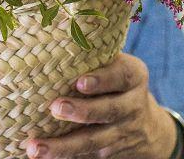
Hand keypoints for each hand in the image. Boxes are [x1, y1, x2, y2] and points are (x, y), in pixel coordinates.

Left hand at [22, 54, 178, 158]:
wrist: (147, 126)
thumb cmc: (114, 81)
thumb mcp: (116, 64)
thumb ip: (93, 56)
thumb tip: (45, 38)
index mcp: (133, 76)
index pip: (120, 76)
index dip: (101, 80)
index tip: (79, 82)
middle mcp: (132, 105)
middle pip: (109, 111)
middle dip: (82, 112)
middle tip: (55, 107)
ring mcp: (123, 133)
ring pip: (95, 142)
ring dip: (64, 147)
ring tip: (37, 148)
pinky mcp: (111, 154)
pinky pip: (89, 157)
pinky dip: (67, 158)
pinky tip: (44, 158)